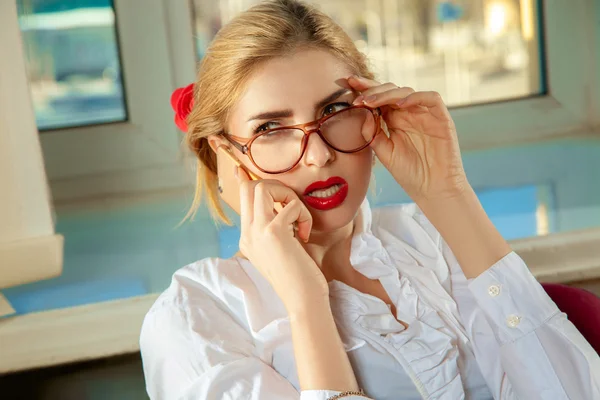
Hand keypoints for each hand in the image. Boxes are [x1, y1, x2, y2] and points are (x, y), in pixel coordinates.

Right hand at [235, 167, 329, 312]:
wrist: (302, 300)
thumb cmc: (299, 277)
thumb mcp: (282, 249)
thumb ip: (277, 229)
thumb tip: (282, 208)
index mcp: (247, 238)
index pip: (242, 200)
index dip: (245, 182)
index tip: (242, 169)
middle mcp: (247, 234)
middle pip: (250, 187)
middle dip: (277, 188)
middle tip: (293, 208)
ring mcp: (257, 232)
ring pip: (263, 188)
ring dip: (288, 197)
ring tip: (299, 221)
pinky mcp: (273, 232)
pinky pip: (290, 205)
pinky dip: (303, 214)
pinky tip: (304, 235)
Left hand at [348, 76, 468, 201]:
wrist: (434, 189)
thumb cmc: (410, 173)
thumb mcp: (384, 153)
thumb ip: (372, 135)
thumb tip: (361, 115)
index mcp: (395, 120)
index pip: (379, 99)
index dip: (365, 90)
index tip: (347, 84)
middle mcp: (410, 114)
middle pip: (391, 90)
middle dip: (372, 88)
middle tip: (356, 91)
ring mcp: (426, 115)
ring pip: (407, 91)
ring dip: (387, 93)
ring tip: (371, 101)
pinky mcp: (442, 119)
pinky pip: (431, 98)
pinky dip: (415, 97)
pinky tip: (399, 104)